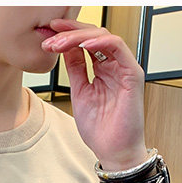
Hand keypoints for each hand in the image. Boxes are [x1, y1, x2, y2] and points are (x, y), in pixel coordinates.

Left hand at [41, 17, 147, 170]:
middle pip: (93, 35)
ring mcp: (124, 68)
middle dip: (69, 31)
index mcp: (103, 69)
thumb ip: (76, 69)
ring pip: (103, 36)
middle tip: (50, 32)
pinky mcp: (132, 73)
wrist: (114, 151)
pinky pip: (117, 47)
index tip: (48, 34)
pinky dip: (99, 41)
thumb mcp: (80, 92)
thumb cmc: (100, 130)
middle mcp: (115, 65)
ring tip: (59, 41)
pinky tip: (82, 43)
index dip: (67, 35)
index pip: (86, 42)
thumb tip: (65, 48)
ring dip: (79, 35)